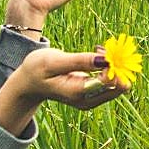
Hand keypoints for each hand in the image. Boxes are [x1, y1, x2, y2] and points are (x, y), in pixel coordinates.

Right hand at [0, 46, 127, 133]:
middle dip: (116, 64)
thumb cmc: (38, 69)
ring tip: (97, 50)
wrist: (29, 84)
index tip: (100, 49)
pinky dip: (109, 68)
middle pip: (119, 85)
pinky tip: (96, 56)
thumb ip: (80, 61)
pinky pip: (112, 83)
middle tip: (100, 48)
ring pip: (119, 84)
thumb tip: (105, 60)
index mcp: (78, 92)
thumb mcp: (54, 61)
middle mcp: (88, 100)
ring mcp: (92, 100)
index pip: (110, 81)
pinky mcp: (93, 95)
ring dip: (113, 65)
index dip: (112, 63)